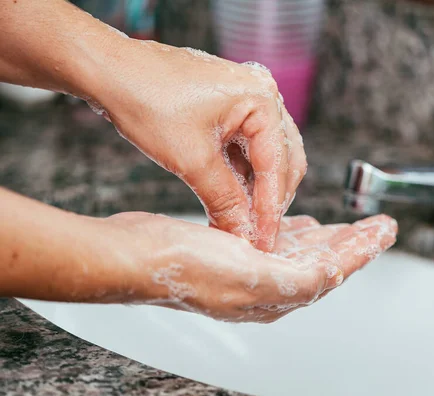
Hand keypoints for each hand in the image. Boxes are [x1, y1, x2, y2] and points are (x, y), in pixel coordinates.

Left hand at [94, 40, 305, 250]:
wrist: (108, 70)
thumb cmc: (146, 100)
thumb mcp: (190, 159)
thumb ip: (224, 200)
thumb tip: (243, 233)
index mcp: (261, 99)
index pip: (276, 165)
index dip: (270, 210)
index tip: (265, 243)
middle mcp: (262, 95)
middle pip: (282, 160)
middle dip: (269, 200)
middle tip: (256, 236)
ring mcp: (246, 100)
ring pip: (265, 156)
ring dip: (255, 190)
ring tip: (241, 223)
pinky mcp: (229, 108)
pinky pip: (246, 148)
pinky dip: (240, 176)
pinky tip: (231, 200)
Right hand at [105, 213, 397, 322]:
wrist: (137, 256)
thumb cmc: (185, 266)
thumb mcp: (250, 274)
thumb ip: (297, 278)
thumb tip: (334, 275)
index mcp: (278, 292)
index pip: (335, 269)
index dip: (364, 248)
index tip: (386, 230)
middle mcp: (268, 285)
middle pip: (325, 260)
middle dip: (354, 241)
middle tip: (378, 225)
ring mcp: (251, 269)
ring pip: (304, 251)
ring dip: (330, 235)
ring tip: (351, 224)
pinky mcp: (235, 252)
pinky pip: (278, 241)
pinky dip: (296, 231)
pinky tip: (302, 223)